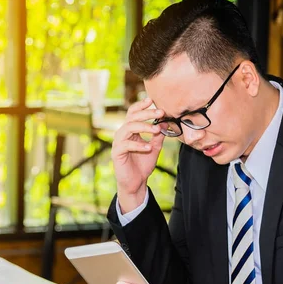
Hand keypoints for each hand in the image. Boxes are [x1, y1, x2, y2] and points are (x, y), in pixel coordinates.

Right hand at [111, 98, 164, 212]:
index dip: (141, 105)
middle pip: (132, 117)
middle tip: (160, 112)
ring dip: (143, 127)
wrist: (136, 183)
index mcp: (130, 130)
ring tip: (156, 130)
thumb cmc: (143, 164)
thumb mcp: (155, 147)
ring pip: (128, 127)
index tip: (152, 100)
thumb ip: (158, 135)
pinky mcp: (117, 153)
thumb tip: (165, 122)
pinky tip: (148, 147)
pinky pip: (126, 145)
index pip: (133, 112)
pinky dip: (138, 145)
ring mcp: (118, 143)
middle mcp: (123, 134)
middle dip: (147, 113)